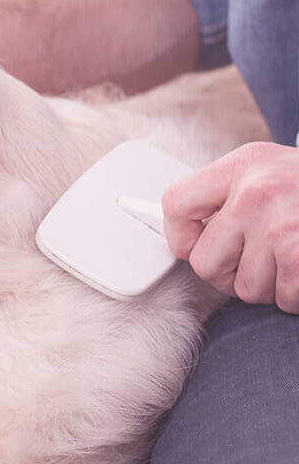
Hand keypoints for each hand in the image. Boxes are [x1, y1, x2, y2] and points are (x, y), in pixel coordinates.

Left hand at [162, 143, 298, 312]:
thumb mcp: (270, 171)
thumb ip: (228, 196)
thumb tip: (186, 236)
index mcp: (243, 165)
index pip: (176, 204)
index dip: (181, 236)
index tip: (195, 246)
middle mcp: (257, 192)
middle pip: (205, 262)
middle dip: (228, 274)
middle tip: (254, 263)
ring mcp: (282, 227)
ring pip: (245, 289)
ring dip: (269, 285)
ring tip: (290, 259)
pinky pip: (283, 298)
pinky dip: (296, 295)